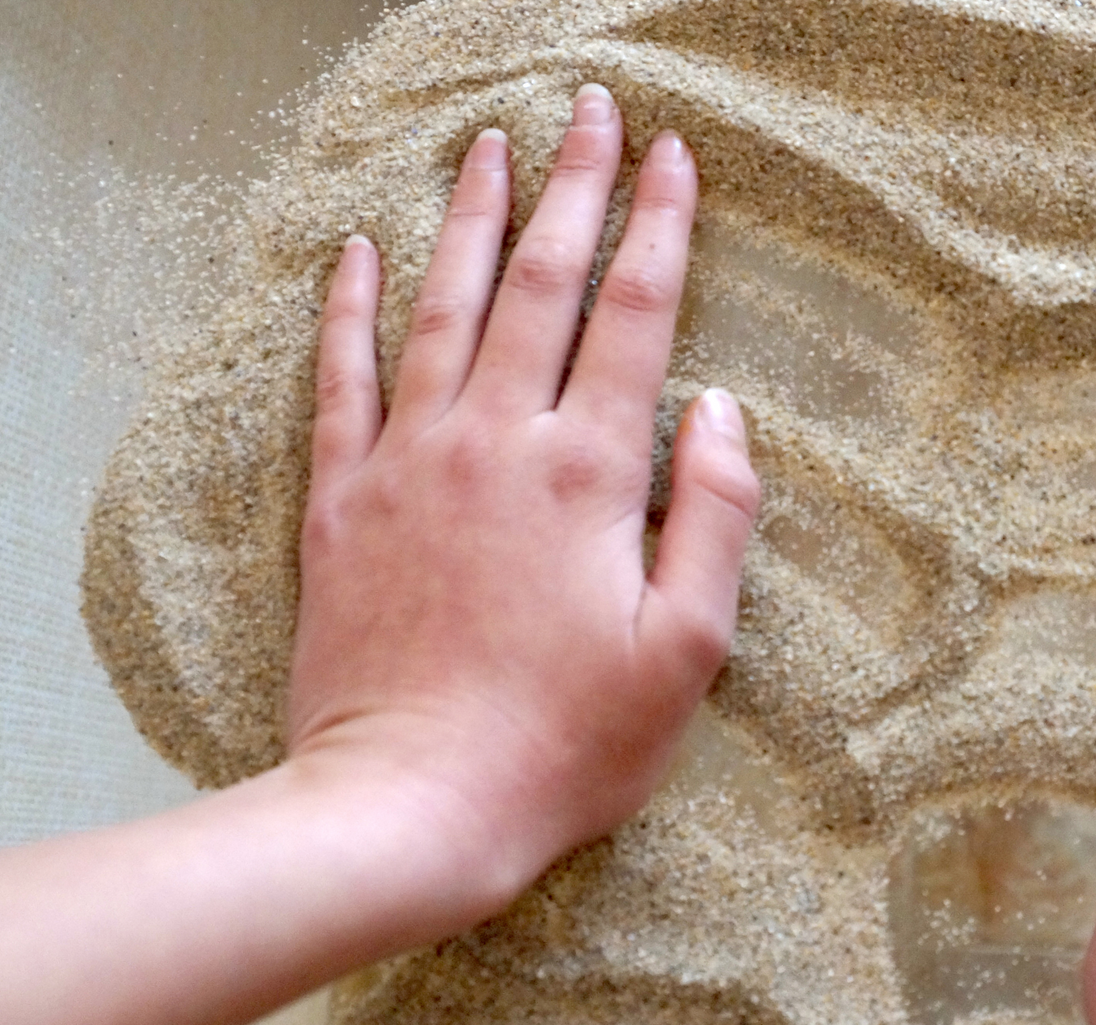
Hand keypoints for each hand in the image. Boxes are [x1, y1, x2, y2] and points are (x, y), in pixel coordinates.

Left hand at [287, 85, 759, 929]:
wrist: (412, 806)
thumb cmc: (566, 743)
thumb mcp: (687, 650)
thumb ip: (716, 518)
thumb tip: (719, 409)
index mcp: (588, 473)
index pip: (634, 316)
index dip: (661, 227)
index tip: (674, 157)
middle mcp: (495, 443)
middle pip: (540, 284)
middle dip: (574, 187)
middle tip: (590, 114)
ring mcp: (410, 464)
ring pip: (441, 308)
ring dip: (471, 220)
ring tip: (490, 148)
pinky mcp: (343, 503)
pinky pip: (342, 378)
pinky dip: (349, 308)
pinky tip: (358, 251)